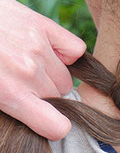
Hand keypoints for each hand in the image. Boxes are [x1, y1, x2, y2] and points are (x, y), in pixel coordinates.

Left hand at [0, 0, 85, 139]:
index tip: (50, 122)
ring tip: (33, 67)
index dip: (56, 126)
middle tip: (26, 87)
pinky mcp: (44, 26)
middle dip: (46, 96)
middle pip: (59, 97)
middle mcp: (29, 72)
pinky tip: (51, 52)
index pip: (56, 126)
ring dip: (53, 76)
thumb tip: (31, 115)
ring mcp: (39, 47)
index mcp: (11, 94)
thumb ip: (10, 103)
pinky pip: (76, 49)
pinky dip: (68, 54)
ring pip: (66, 76)